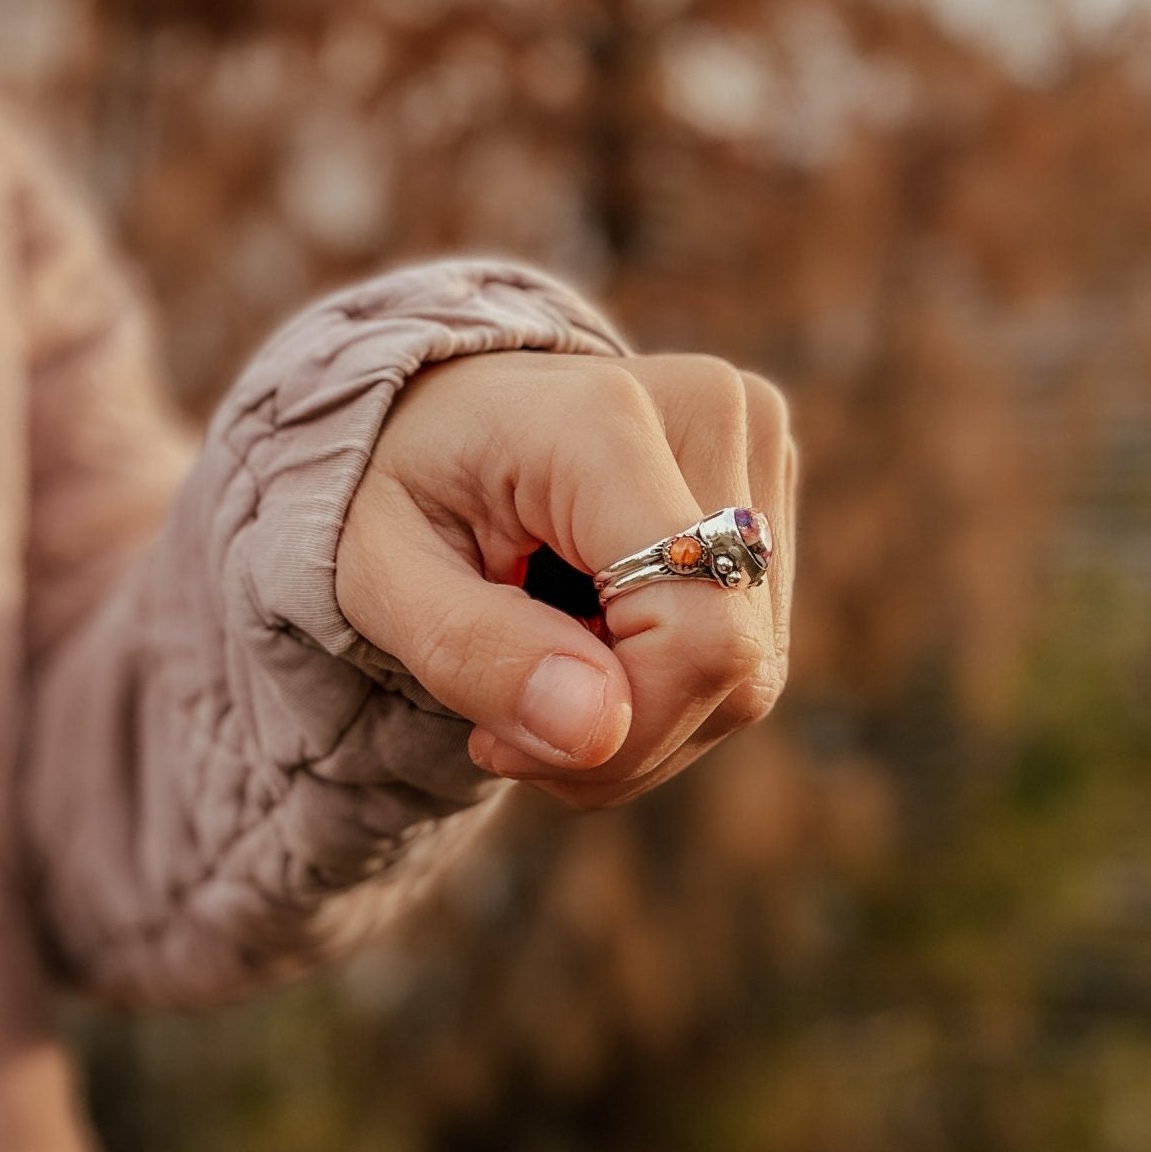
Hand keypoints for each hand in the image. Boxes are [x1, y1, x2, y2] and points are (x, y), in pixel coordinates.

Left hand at [333, 350, 796, 807]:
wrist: (434, 411)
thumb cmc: (398, 487)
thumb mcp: (378, 575)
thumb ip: (475, 652)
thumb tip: (600, 732)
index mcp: (604, 420)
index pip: (696, 630)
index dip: (622, 730)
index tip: (500, 740)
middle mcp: (711, 412)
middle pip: (731, 664)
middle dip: (619, 737)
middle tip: (502, 719)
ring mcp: (757, 445)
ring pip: (750, 673)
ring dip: (641, 720)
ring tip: (541, 667)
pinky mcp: (772, 485)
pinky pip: (751, 652)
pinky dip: (667, 691)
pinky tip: (593, 646)